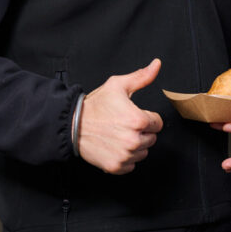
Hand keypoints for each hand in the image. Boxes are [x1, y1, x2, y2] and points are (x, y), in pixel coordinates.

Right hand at [77, 58, 163, 174]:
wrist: (72, 125)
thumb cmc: (95, 106)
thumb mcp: (118, 85)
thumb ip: (141, 76)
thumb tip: (156, 64)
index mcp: (138, 120)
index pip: (158, 123)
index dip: (147, 117)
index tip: (134, 116)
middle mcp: (133, 140)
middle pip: (152, 138)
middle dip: (142, 131)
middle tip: (124, 124)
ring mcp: (124, 155)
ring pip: (143, 152)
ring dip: (135, 145)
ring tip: (119, 134)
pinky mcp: (116, 167)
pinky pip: (131, 165)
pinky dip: (126, 157)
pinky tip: (115, 146)